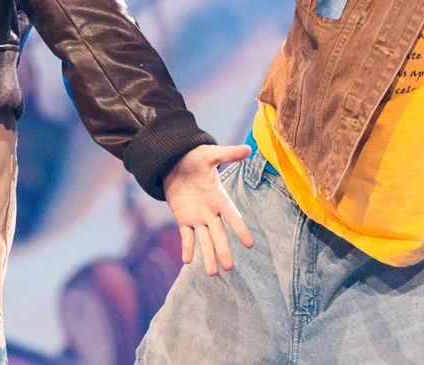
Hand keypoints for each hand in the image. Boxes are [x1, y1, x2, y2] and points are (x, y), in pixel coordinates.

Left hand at [162, 144, 254, 275]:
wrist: (174, 160)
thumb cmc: (195, 157)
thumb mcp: (210, 154)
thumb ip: (228, 154)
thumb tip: (248, 149)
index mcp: (220, 198)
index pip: (233, 216)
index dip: (241, 230)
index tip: (249, 244)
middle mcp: (211, 211)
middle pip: (219, 234)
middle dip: (223, 250)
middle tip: (229, 268)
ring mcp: (197, 217)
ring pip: (205, 240)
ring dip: (208, 255)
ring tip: (211, 274)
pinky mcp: (183, 218)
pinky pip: (186, 235)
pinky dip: (187, 247)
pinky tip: (187, 261)